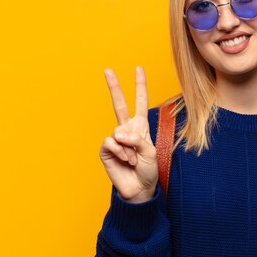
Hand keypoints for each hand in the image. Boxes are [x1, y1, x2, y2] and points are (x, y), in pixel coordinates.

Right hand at [99, 66, 157, 203]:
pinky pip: (111, 143)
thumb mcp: (150, 151)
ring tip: (133, 160)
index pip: (140, 101)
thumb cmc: (148, 169)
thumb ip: (137, 139)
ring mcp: (115, 139)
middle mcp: (127, 129)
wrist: (139, 188)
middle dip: (114, 87)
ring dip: (129, 149)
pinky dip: (120, 152)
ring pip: (119, 132)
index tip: (138, 68)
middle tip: (107, 70)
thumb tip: (117, 134)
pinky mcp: (106, 149)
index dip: (140, 85)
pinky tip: (125, 160)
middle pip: (119, 104)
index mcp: (140, 126)